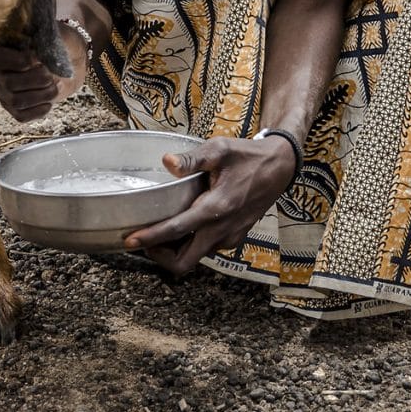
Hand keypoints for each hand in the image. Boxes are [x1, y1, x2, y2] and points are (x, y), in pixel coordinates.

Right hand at [0, 0, 102, 121]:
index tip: (40, 59)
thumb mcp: (49, 34)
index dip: (21, 61)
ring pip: (16, 101)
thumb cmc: (54, 43)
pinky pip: (22, 116)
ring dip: (42, 94)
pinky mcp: (12, 108)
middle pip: (9, 83)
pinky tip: (50, 101)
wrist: (66, 60)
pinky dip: (40, 109)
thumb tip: (38, 52)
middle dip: (36, 80)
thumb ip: (40, 39)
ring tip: (56, 86)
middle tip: (51, 74)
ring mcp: (1, 91)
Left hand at [125, 136, 298, 276]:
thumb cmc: (248, 156)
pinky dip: (191, 245)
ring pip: (196, 258)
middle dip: (159, 257)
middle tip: (143, 241)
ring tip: (159, 233)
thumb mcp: (220, 150)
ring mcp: (230, 236)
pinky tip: (183, 228)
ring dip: (175, 252)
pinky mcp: (234, 237)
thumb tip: (166, 161)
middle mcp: (223, 229)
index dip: (150, 239)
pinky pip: (207, 250)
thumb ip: (192, 158)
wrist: (280, 167)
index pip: (176, 230)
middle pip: (184, 262)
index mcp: (216, 207)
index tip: (129, 240)